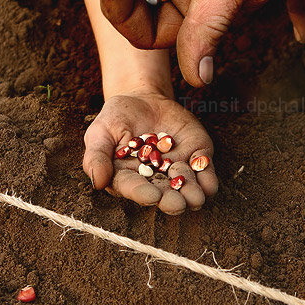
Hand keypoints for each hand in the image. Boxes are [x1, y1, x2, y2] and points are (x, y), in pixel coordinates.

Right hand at [82, 87, 217, 214]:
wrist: (143, 100)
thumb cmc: (116, 119)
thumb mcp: (100, 132)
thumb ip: (96, 156)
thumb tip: (96, 183)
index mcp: (128, 179)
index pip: (135, 189)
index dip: (143, 194)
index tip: (152, 197)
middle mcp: (155, 180)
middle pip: (164, 195)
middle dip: (172, 201)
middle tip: (178, 204)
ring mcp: (177, 169)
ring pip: (188, 187)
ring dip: (192, 192)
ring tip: (195, 195)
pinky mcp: (196, 156)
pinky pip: (205, 170)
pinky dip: (208, 176)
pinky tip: (208, 181)